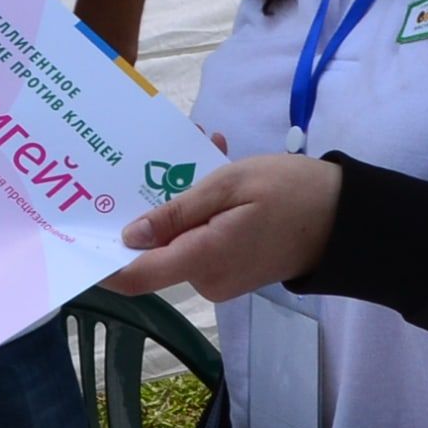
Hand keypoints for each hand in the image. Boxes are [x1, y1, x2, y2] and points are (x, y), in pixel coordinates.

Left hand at [106, 152, 341, 302]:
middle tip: (171, 153)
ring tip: (209, 149)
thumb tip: (130, 238)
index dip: (104, 262)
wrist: (348, 220)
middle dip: (157, 203)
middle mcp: (205, 278)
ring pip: (180, 238)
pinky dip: (204, 210)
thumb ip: (176, 211)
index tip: (80, 237)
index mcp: (201, 257)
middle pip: (157, 247)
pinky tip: (221, 169)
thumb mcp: (229, 185)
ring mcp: (220, 278)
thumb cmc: (292, 192)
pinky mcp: (233, 269)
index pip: (136, 276)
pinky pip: (202, 239)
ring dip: (185, 199)